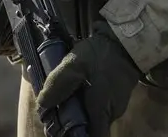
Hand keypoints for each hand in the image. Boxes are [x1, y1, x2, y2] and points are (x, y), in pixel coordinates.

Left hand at [37, 21, 141, 136]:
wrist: (125, 39)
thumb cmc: (101, 55)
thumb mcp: (73, 65)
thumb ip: (57, 85)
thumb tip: (42, 105)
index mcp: (101, 111)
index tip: (61, 130)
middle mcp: (111, 113)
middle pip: (91, 128)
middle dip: (73, 123)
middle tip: (56, 110)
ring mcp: (116, 104)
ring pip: (95, 115)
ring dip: (80, 110)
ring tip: (64, 96)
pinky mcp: (117, 94)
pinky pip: (100, 104)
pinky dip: (88, 100)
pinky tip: (78, 87)